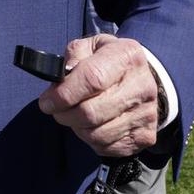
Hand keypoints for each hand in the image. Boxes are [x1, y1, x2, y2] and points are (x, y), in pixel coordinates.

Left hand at [37, 34, 159, 157]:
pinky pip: (107, 147)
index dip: (64, 94)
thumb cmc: (109, 63)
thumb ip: (74, 56)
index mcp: (127, 55)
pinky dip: (91, 140)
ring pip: (97, 134)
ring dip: (77, 128)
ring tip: (74, 116)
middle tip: (56, 110)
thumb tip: (62, 77)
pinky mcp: (145, 136)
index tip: (46, 101)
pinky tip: (91, 126)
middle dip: (65, 115)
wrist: (142, 79)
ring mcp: (146, 113)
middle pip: (92, 112)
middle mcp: (142, 85)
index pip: (92, 79)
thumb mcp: (91, 47)